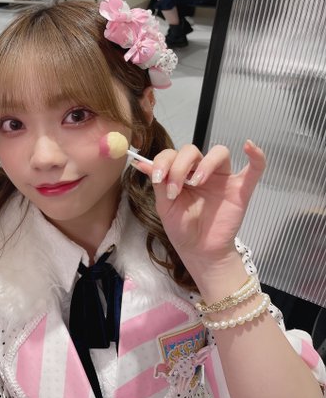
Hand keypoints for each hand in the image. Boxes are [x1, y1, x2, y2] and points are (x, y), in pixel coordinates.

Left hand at [133, 141, 265, 278]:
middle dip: (180, 166)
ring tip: (196, 182)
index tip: (157, 178)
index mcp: (182, 173)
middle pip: (192, 151)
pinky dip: (257, 157)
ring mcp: (222, 179)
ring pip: (219, 153)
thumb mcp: (165, 205)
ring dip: (205, 163)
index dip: (163, 161)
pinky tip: (250, 146)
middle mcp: (202, 171)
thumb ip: (159, 182)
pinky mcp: (240, 190)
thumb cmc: (182, 228)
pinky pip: (254, 170)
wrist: (198, 251)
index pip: (173, 154)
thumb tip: (140, 162)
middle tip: (175, 188)